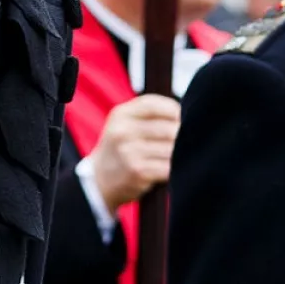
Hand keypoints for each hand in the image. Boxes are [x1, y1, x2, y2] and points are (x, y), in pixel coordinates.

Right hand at [87, 94, 181, 213]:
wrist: (100, 179)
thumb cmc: (121, 146)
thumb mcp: (124, 122)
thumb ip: (149, 113)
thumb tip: (184, 113)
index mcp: (121, 114)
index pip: (153, 105)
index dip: (173, 110)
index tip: (180, 117)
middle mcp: (123, 131)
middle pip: (168, 128)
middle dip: (180, 135)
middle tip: (184, 140)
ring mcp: (129, 152)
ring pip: (171, 149)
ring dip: (179, 153)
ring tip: (177, 155)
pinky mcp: (138, 172)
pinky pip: (168, 167)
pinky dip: (174, 168)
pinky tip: (171, 168)